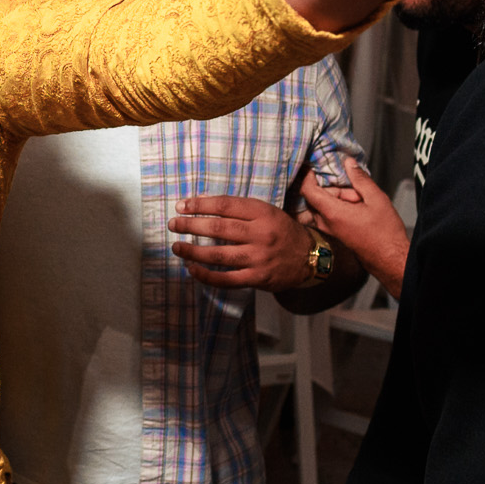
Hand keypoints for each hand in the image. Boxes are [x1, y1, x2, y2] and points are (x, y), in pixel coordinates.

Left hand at [170, 195, 318, 289]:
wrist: (311, 258)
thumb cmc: (281, 231)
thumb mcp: (267, 212)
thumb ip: (240, 210)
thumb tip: (202, 205)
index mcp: (262, 212)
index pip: (225, 206)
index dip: (200, 204)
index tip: (181, 206)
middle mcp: (261, 234)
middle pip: (219, 228)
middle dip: (191, 225)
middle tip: (173, 224)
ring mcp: (259, 257)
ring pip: (220, 255)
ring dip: (194, 251)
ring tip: (176, 247)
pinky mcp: (258, 278)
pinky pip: (227, 279)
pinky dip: (206, 275)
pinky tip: (192, 269)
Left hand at [300, 158, 408, 298]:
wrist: (389, 257)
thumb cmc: (385, 231)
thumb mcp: (376, 199)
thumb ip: (360, 179)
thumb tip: (348, 162)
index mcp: (332, 213)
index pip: (308, 190)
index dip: (308, 176)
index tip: (314, 166)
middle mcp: (325, 222)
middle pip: (318, 196)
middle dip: (336, 189)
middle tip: (358, 194)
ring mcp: (328, 230)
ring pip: (324, 205)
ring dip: (340, 199)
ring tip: (362, 204)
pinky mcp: (334, 233)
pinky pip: (329, 214)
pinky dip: (340, 207)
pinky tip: (358, 210)